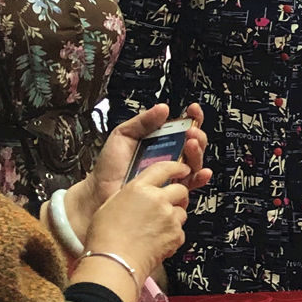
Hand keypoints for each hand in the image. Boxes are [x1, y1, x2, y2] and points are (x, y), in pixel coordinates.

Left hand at [72, 104, 211, 237]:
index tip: (193, 109)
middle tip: (190, 132)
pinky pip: (191, 185)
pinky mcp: (171, 192)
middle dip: (197, 135)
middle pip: (193, 145)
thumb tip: (163, 108)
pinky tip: (201, 171)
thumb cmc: (109, 166)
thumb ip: (142, 121)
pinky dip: (200, 177)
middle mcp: (169, 158)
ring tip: (190, 145)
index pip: (181, 128)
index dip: (191, 118)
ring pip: (195, 162)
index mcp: (159, 142)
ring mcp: (171, 175)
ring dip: (197, 153)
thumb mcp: (123, 135)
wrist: (99, 191)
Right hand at [85, 161, 189, 280]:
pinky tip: (157, 240)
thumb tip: (137, 196)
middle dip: (177, 196)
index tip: (182, 169)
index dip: (176, 168)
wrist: (114, 262)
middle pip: (180, 190)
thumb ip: (130, 196)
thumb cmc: (106, 238)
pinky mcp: (176, 235)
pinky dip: (172, 235)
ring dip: (174, 216)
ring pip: (182, 211)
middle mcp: (157, 199)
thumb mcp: (110, 205)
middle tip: (169, 204)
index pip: (164, 168)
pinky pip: (180, 231)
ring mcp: (169, 217)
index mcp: (138, 188)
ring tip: (157, 228)